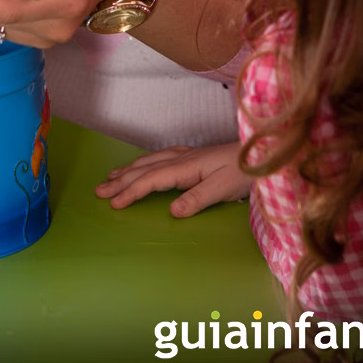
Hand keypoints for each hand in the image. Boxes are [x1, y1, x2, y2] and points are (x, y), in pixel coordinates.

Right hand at [95, 141, 249, 216]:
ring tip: (111, 176)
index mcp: (186, 167)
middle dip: (120, 180)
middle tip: (99, 190)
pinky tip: (143, 164)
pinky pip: (159, 157)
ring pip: (150, 161)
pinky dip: (144, 163)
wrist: (263, 151)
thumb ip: (197, 199)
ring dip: (129, 170)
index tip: (113, 203)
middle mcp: (182, 158)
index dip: (131, 192)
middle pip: (144, 169)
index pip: (151, 180)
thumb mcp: (224, 188)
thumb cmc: (245, 171)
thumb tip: (172, 211)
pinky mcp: (194, 155)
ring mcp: (187, 154)